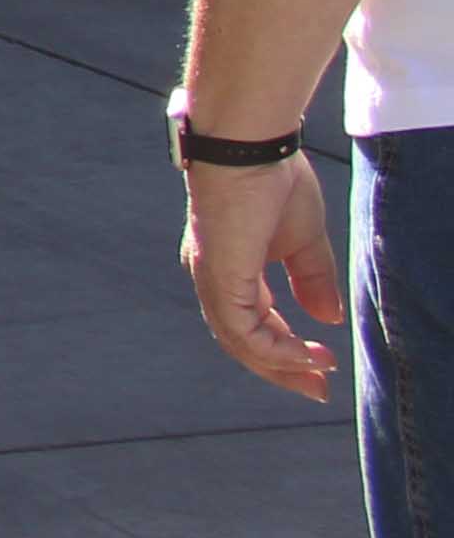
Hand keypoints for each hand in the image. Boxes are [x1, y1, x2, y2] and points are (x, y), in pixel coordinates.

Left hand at [185, 152, 346, 401]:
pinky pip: (243, 331)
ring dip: (282, 364)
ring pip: (241, 342)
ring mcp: (211, 279)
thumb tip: (326, 319)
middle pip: (242, 341)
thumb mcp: (302, 241)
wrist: (250, 146)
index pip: (252, 322)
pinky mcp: (219, 276)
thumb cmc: (273, 180)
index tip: (322, 364)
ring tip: (320, 374)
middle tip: (318, 390)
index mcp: (228, 268)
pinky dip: (275, 349)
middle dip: (282, 368)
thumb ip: (311, 280)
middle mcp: (212, 278)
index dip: (285, 348)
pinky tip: (307, 355)